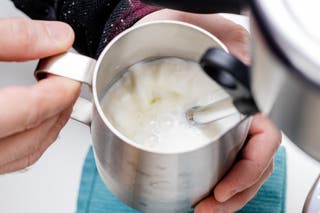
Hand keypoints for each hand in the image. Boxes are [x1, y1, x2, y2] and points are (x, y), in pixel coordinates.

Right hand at [0, 18, 79, 173]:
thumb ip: (12, 39)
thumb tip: (58, 36)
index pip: (25, 112)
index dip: (56, 94)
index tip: (71, 78)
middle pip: (31, 136)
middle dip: (58, 109)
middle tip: (68, 86)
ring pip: (25, 153)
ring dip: (50, 126)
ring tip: (59, 99)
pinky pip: (14, 158)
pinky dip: (34, 138)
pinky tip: (39, 119)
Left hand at [138, 10, 280, 211]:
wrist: (147, 39)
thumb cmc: (168, 30)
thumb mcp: (194, 23)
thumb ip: (222, 37)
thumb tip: (240, 60)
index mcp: (241, 93)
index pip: (263, 138)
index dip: (249, 168)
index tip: (223, 188)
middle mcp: (235, 113)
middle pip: (254, 162)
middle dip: (236, 192)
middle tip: (208, 207)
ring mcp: (220, 126)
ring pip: (238, 168)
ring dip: (226, 196)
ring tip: (203, 208)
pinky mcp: (203, 134)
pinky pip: (219, 163)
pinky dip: (215, 184)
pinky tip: (201, 192)